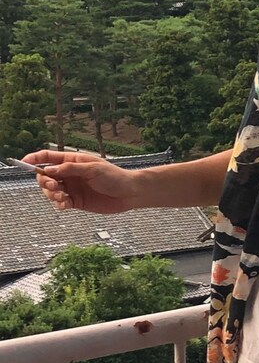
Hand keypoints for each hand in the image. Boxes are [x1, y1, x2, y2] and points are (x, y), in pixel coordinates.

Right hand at [21, 149, 138, 214]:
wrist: (129, 193)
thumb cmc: (114, 176)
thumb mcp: (93, 169)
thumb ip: (71, 169)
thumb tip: (49, 169)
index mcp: (72, 161)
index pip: (48, 157)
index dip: (35, 159)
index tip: (24, 162)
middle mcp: (69, 174)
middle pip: (46, 176)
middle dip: (45, 182)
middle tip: (54, 187)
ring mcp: (72, 188)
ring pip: (50, 191)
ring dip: (51, 195)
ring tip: (62, 197)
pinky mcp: (76, 202)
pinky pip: (60, 203)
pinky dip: (59, 204)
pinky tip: (65, 205)